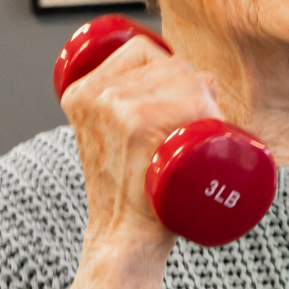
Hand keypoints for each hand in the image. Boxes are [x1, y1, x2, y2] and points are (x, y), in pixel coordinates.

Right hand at [59, 33, 222, 261]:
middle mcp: (94, 93)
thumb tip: (202, 76)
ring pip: (186, 77)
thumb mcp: (111, 139)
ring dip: (207, 101)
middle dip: (194, 87)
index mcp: (81, 91)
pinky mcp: (139, 126)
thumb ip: (132, 105)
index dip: (171, 69)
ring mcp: (116, 107)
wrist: (123, 239)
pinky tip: (207, 125)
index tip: (178, 102)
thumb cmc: (128, 193)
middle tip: (195, 128)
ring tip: (200, 137)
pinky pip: (191, 97)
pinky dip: (207, 109)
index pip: (141, 50)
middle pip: (169, 63)